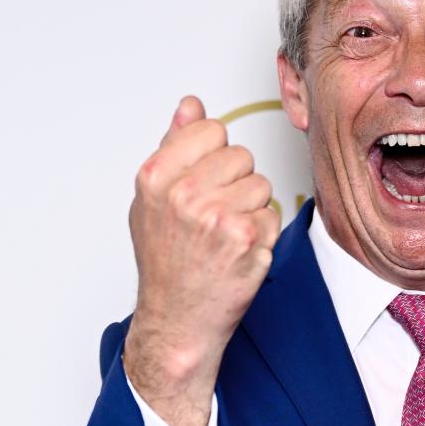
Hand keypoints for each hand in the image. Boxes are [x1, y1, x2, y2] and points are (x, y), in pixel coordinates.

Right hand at [123, 95, 279, 425]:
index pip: (212, 129)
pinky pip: (272, 216)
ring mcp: (217, 216)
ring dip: (251, 209)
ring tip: (225, 236)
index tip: (205, 181)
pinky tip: (239, 253)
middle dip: (235, 182)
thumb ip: (174, 146)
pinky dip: (262, 235)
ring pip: (261, 185)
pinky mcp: (248, 239)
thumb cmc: (166, 263)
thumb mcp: (153, 200)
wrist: (178, 320)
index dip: (214, 156)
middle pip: (241, 155)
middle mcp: (185, 194)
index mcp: (156, 176)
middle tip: (215, 216)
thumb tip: (191, 105)